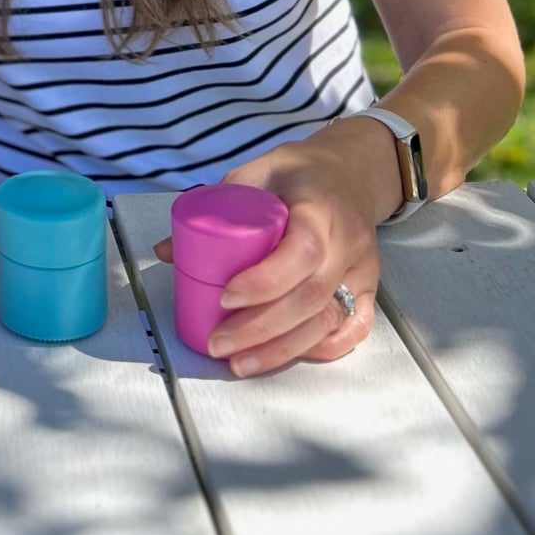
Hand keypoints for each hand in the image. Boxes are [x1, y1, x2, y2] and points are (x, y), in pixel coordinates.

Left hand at [151, 120, 396, 375]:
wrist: (351, 171)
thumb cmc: (298, 172)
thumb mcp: (256, 172)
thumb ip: (215, 206)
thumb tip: (166, 251)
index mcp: (320, 207)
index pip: (301, 252)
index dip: (265, 282)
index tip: (225, 298)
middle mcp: (348, 242)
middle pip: (311, 297)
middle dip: (261, 328)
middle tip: (218, 343)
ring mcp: (362, 268)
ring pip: (328, 320)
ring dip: (282, 349)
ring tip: (239, 363)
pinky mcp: (368, 287)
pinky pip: (353, 326)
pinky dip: (323, 348)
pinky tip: (287, 355)